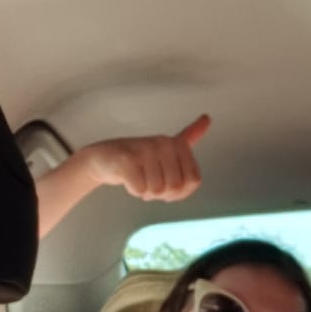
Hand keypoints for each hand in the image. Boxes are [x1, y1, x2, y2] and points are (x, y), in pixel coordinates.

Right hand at [78, 114, 209, 201]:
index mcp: (177, 144)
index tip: (167, 180)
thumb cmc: (139, 158)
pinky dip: (134, 191)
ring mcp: (145, 150)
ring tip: (138, 176)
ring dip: (146, 191)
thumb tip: (207, 118)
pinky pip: (141, 190)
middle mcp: (163, 143)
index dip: (181, 190)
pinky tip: (128, 178)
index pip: (193, 181)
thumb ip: (190, 136)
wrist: (104, 158)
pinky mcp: (128, 161)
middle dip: (162, 193)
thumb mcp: (168, 149)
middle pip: (175, 188)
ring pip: (157, 191)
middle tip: (149, 179)